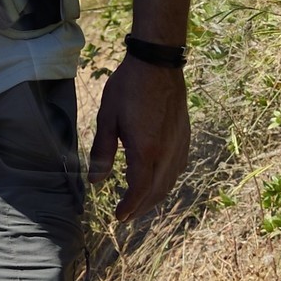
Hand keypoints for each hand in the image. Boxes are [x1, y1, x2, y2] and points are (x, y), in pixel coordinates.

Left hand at [88, 56, 189, 222]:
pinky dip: (167, 180)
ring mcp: (179, 144)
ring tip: (140, 204)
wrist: (158, 63)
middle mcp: (167, 152)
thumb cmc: (129, 87)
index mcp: (146, 150)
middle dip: (141, 207)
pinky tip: (159, 180)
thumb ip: (102, 152)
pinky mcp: (184, 136)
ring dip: (155, 196)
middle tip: (126, 216)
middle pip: (157, 190)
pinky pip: (178, 167)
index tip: (119, 216)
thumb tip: (96, 181)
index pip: (139, 189)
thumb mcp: (107, 119)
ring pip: (170, 181)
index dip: (129, 206)